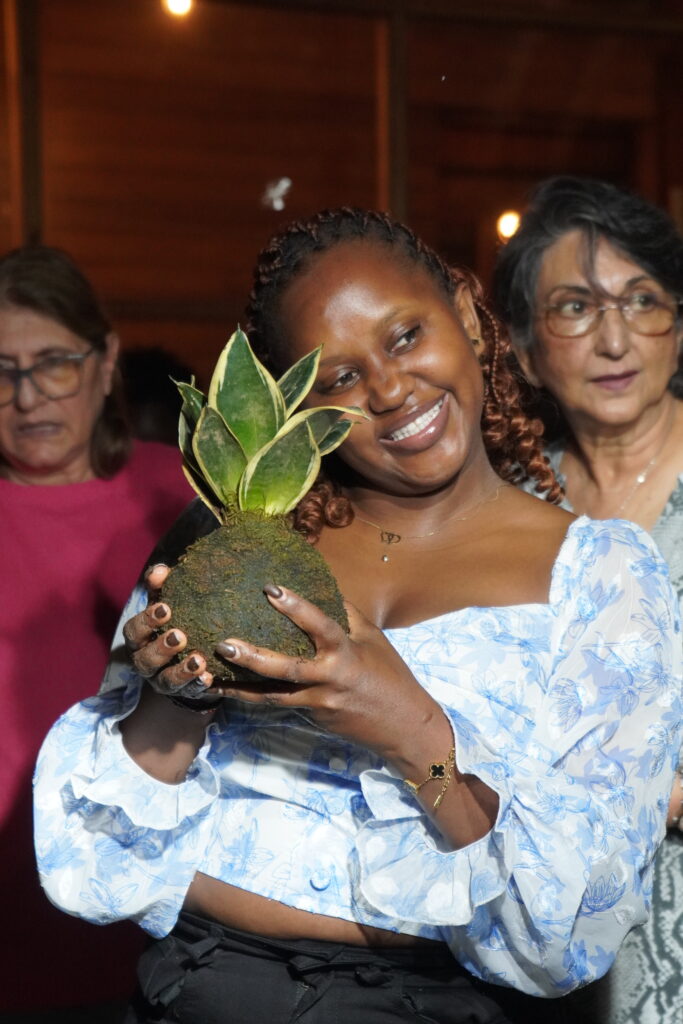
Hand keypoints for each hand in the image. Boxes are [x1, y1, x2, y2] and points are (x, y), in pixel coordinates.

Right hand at [122, 563, 214, 696]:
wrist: (190, 652)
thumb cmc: (174, 621)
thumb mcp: (166, 604)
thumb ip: (160, 587)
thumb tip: (160, 570)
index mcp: (139, 639)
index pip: (133, 631)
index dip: (146, 621)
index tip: (165, 609)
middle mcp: (145, 662)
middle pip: (145, 660)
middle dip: (161, 648)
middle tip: (180, 636)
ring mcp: (162, 681)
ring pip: (166, 681)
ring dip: (182, 672)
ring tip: (199, 660)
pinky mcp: (182, 693)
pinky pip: (189, 693)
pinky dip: (198, 686)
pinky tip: (210, 678)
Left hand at [212, 583, 444, 762]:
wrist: (403, 726)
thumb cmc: (390, 675)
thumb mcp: (371, 638)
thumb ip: (345, 613)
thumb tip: (321, 583)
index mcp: (346, 653)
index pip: (320, 626)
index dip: (296, 607)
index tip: (270, 588)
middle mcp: (329, 679)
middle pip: (286, 670)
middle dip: (253, 657)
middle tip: (222, 641)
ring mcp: (318, 702)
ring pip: (273, 695)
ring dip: (240, 685)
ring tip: (208, 672)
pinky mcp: (311, 716)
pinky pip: (278, 703)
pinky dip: (252, 696)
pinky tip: (226, 689)